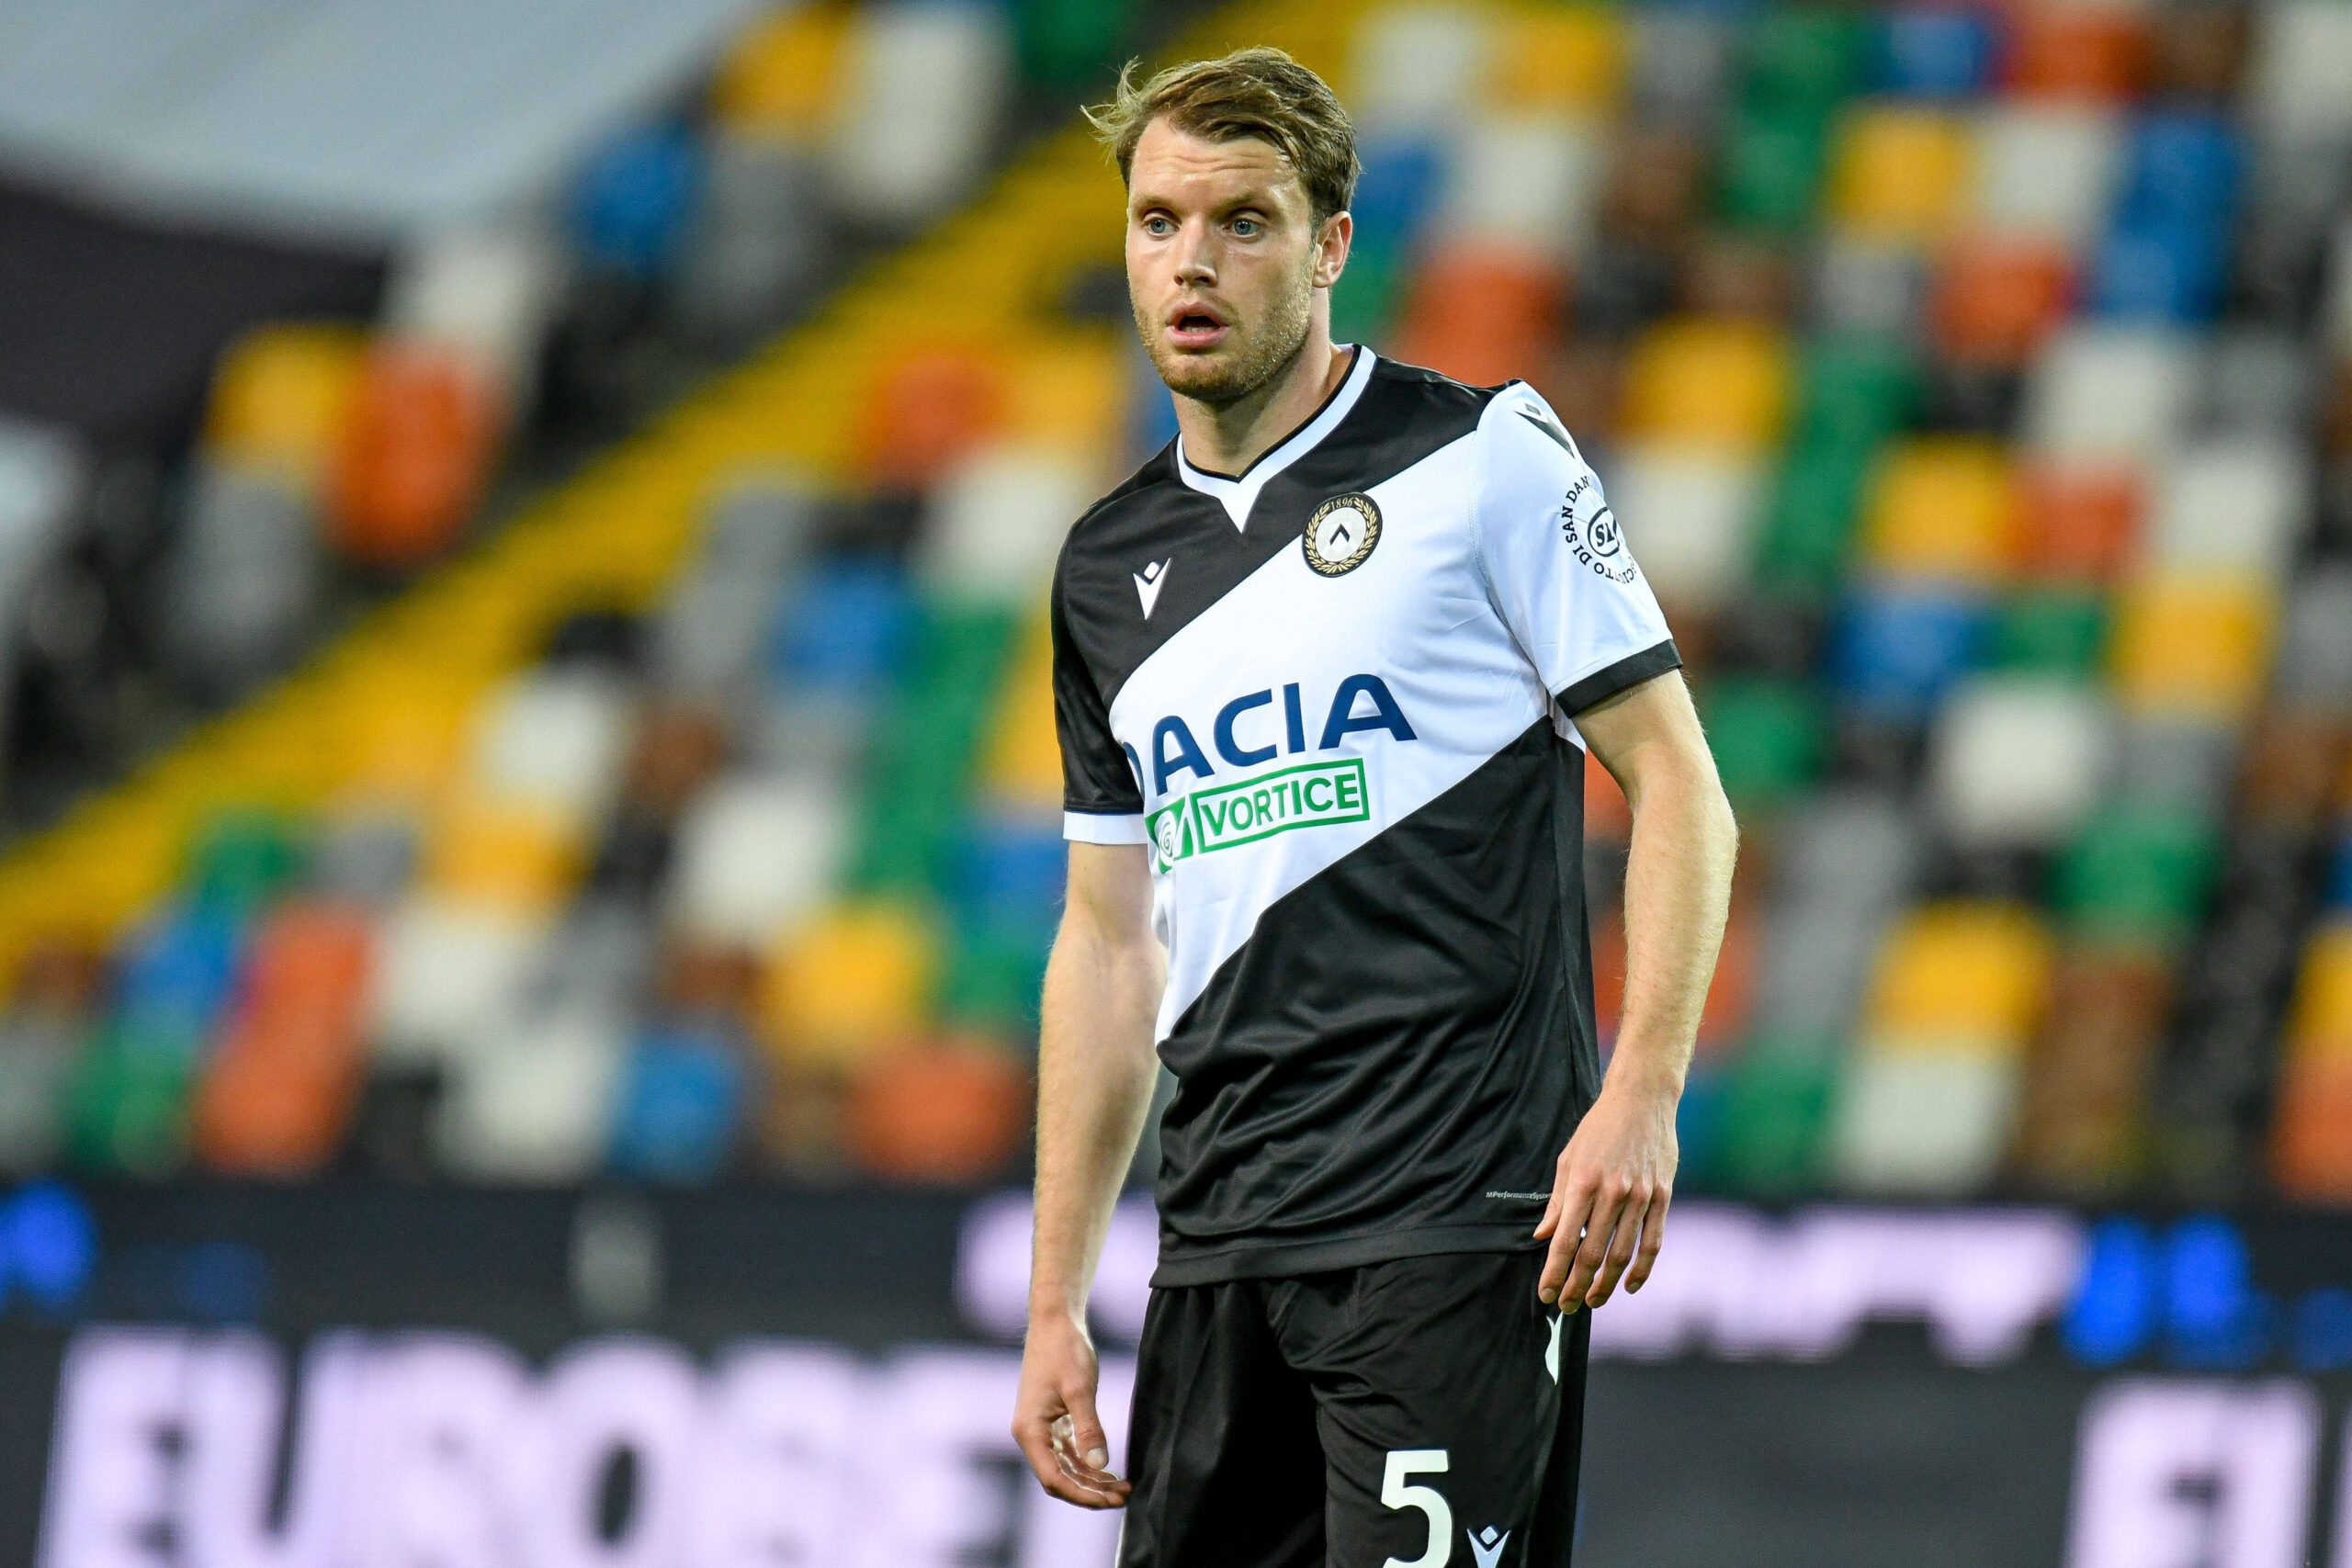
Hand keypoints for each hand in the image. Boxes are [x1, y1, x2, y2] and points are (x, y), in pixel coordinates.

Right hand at [1012, 1309, 1130, 1508]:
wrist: (1056, 1322)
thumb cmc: (1064, 1350)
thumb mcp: (1080, 1389)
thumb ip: (1088, 1429)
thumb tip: (1099, 1465)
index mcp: (1030, 1431)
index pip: (1053, 1478)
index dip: (1081, 1494)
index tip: (1109, 1501)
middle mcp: (1031, 1435)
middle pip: (1060, 1478)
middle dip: (1090, 1492)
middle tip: (1123, 1497)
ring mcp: (1041, 1429)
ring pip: (1066, 1468)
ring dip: (1091, 1480)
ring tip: (1122, 1488)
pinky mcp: (1053, 1421)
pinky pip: (1069, 1453)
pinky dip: (1088, 1464)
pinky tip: (1108, 1471)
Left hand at [1535, 1075, 1677, 1310]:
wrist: (1641, 1100)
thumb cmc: (1598, 1128)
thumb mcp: (1568, 1158)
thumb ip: (1557, 1201)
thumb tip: (1544, 1236)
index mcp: (1583, 1183)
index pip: (1566, 1240)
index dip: (1554, 1272)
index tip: (1545, 1293)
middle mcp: (1612, 1192)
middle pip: (1593, 1253)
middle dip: (1577, 1285)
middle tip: (1566, 1306)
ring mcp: (1641, 1196)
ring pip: (1622, 1253)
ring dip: (1606, 1284)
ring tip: (1593, 1300)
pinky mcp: (1662, 1197)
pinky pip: (1652, 1241)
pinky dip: (1642, 1269)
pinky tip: (1629, 1285)